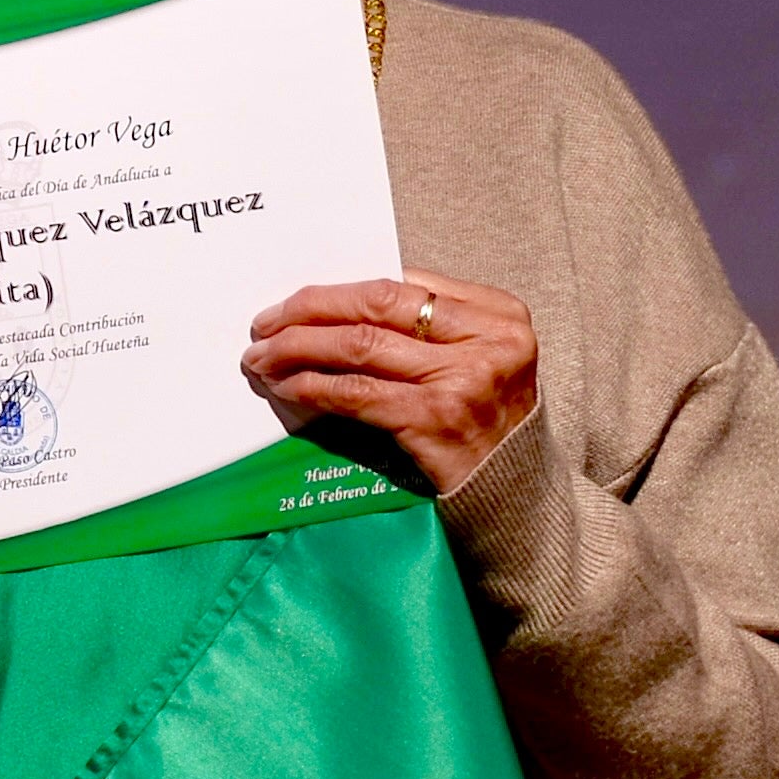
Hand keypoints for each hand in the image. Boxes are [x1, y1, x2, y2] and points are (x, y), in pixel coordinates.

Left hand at [240, 271, 538, 495]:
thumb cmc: (486, 421)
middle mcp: (487, 339)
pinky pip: (357, 393)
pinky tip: (286, 387)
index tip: (295, 301)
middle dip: (308, 311)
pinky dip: (313, 386)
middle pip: (375, 307)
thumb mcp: (478, 358)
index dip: (337, 291)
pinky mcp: (434, 420)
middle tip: (264, 324)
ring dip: (297, 349)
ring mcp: (462, 379)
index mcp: (498, 313)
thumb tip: (339, 305)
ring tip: (261, 357)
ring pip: (358, 346)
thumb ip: (430, 327)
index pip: (399, 284)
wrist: (516, 494)